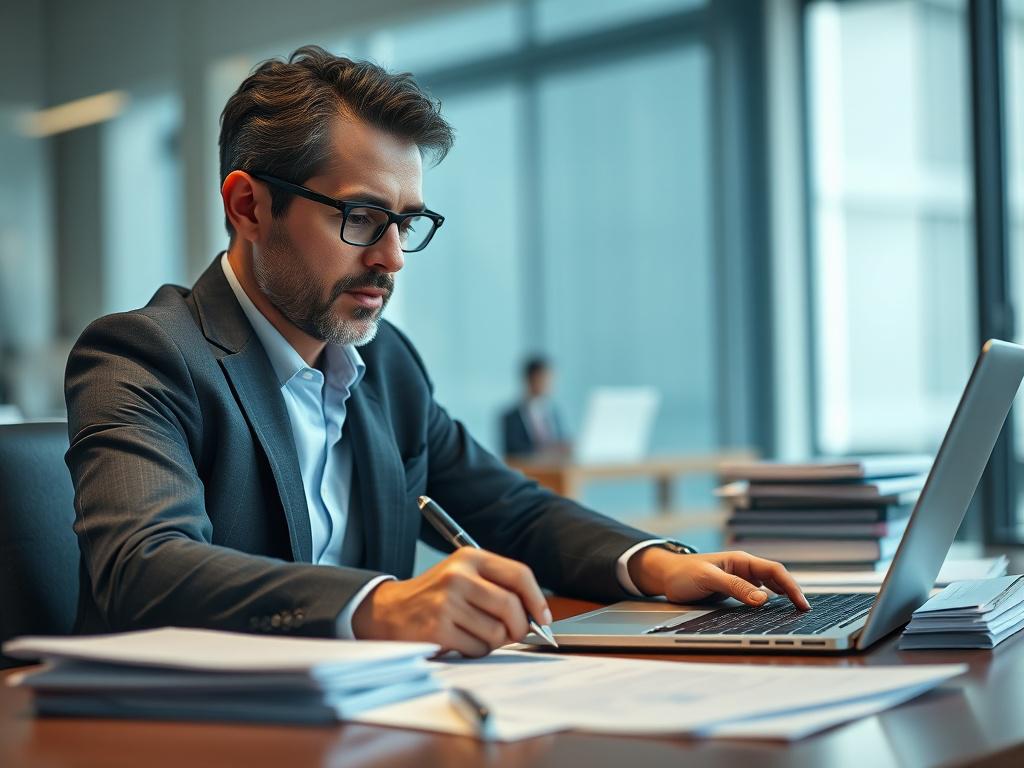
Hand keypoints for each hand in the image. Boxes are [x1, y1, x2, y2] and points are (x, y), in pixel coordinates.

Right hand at [351, 548, 552, 656]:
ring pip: (497, 632)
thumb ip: (498, 588)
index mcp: (469, 557)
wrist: (388, 610)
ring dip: (493, 641)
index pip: (519, 574)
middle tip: (514, 634)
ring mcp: (447, 602)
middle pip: (511, 606)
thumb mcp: (464, 576)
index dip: (537, 599)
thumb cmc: (436, 596)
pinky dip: (476, 651)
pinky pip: (478, 648)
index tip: (543, 618)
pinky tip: (460, 641)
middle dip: (519, 627)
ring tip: (476, 634)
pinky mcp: (438, 629)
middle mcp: (458, 575)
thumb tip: (536, 616)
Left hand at [628, 547, 810, 609]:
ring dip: (783, 596)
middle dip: (792, 592)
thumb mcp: (708, 579)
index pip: (774, 570)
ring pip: (769, 586)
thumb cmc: (682, 573)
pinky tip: (776, 609)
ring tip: (796, 611)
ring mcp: (739, 579)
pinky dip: (770, 601)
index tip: (802, 603)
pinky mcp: (734, 589)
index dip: (791, 586)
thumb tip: (763, 599)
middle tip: (805, 611)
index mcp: (740, 561)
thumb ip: (735, 587)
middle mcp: (743, 568)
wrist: (665, 576)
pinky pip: (757, 594)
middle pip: (776, 578)